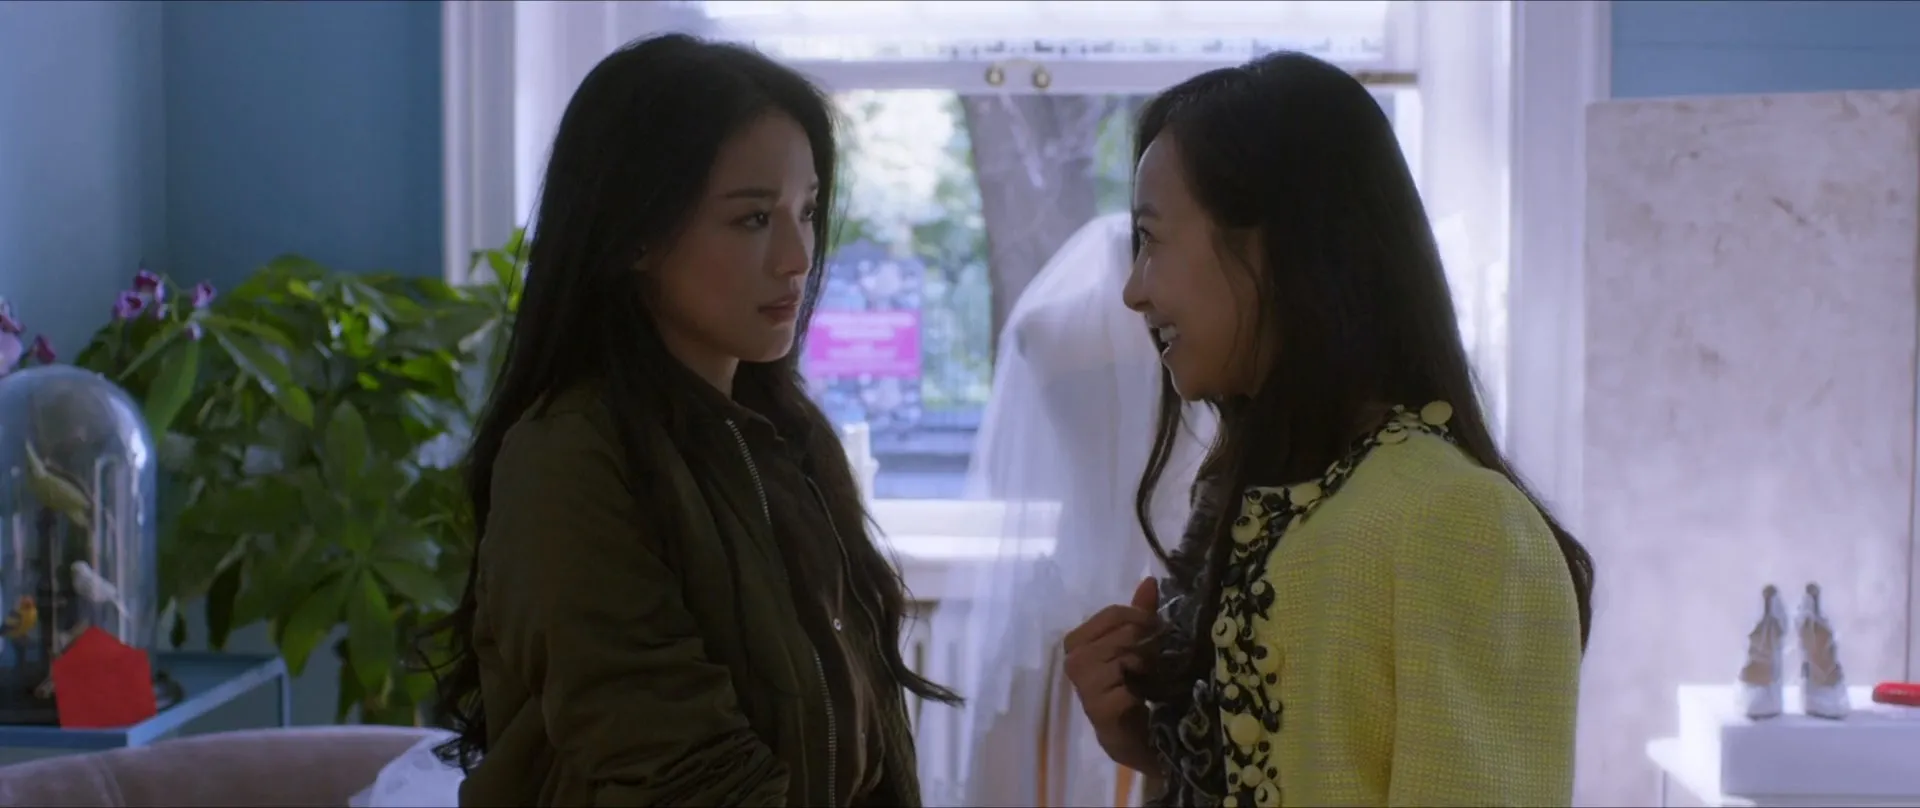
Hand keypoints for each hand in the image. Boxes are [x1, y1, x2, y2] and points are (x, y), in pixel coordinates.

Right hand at [1063, 576, 1162, 774]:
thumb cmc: (1129, 684)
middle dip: (1145, 645)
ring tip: (1147, 678)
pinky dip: (1142, 690)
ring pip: (1127, 658)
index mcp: (1076, 641)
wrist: (1129, 734)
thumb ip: (1139, 614)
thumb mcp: (1133, 645)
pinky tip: (1142, 698)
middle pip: (1123, 634)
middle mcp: (1074, 661)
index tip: (1155, 632)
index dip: (1141, 619)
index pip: (1113, 614)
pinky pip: (1129, 687)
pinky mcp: (1099, 709)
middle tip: (1151, 661)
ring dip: (1145, 667)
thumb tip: (1150, 580)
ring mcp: (1085, 686)